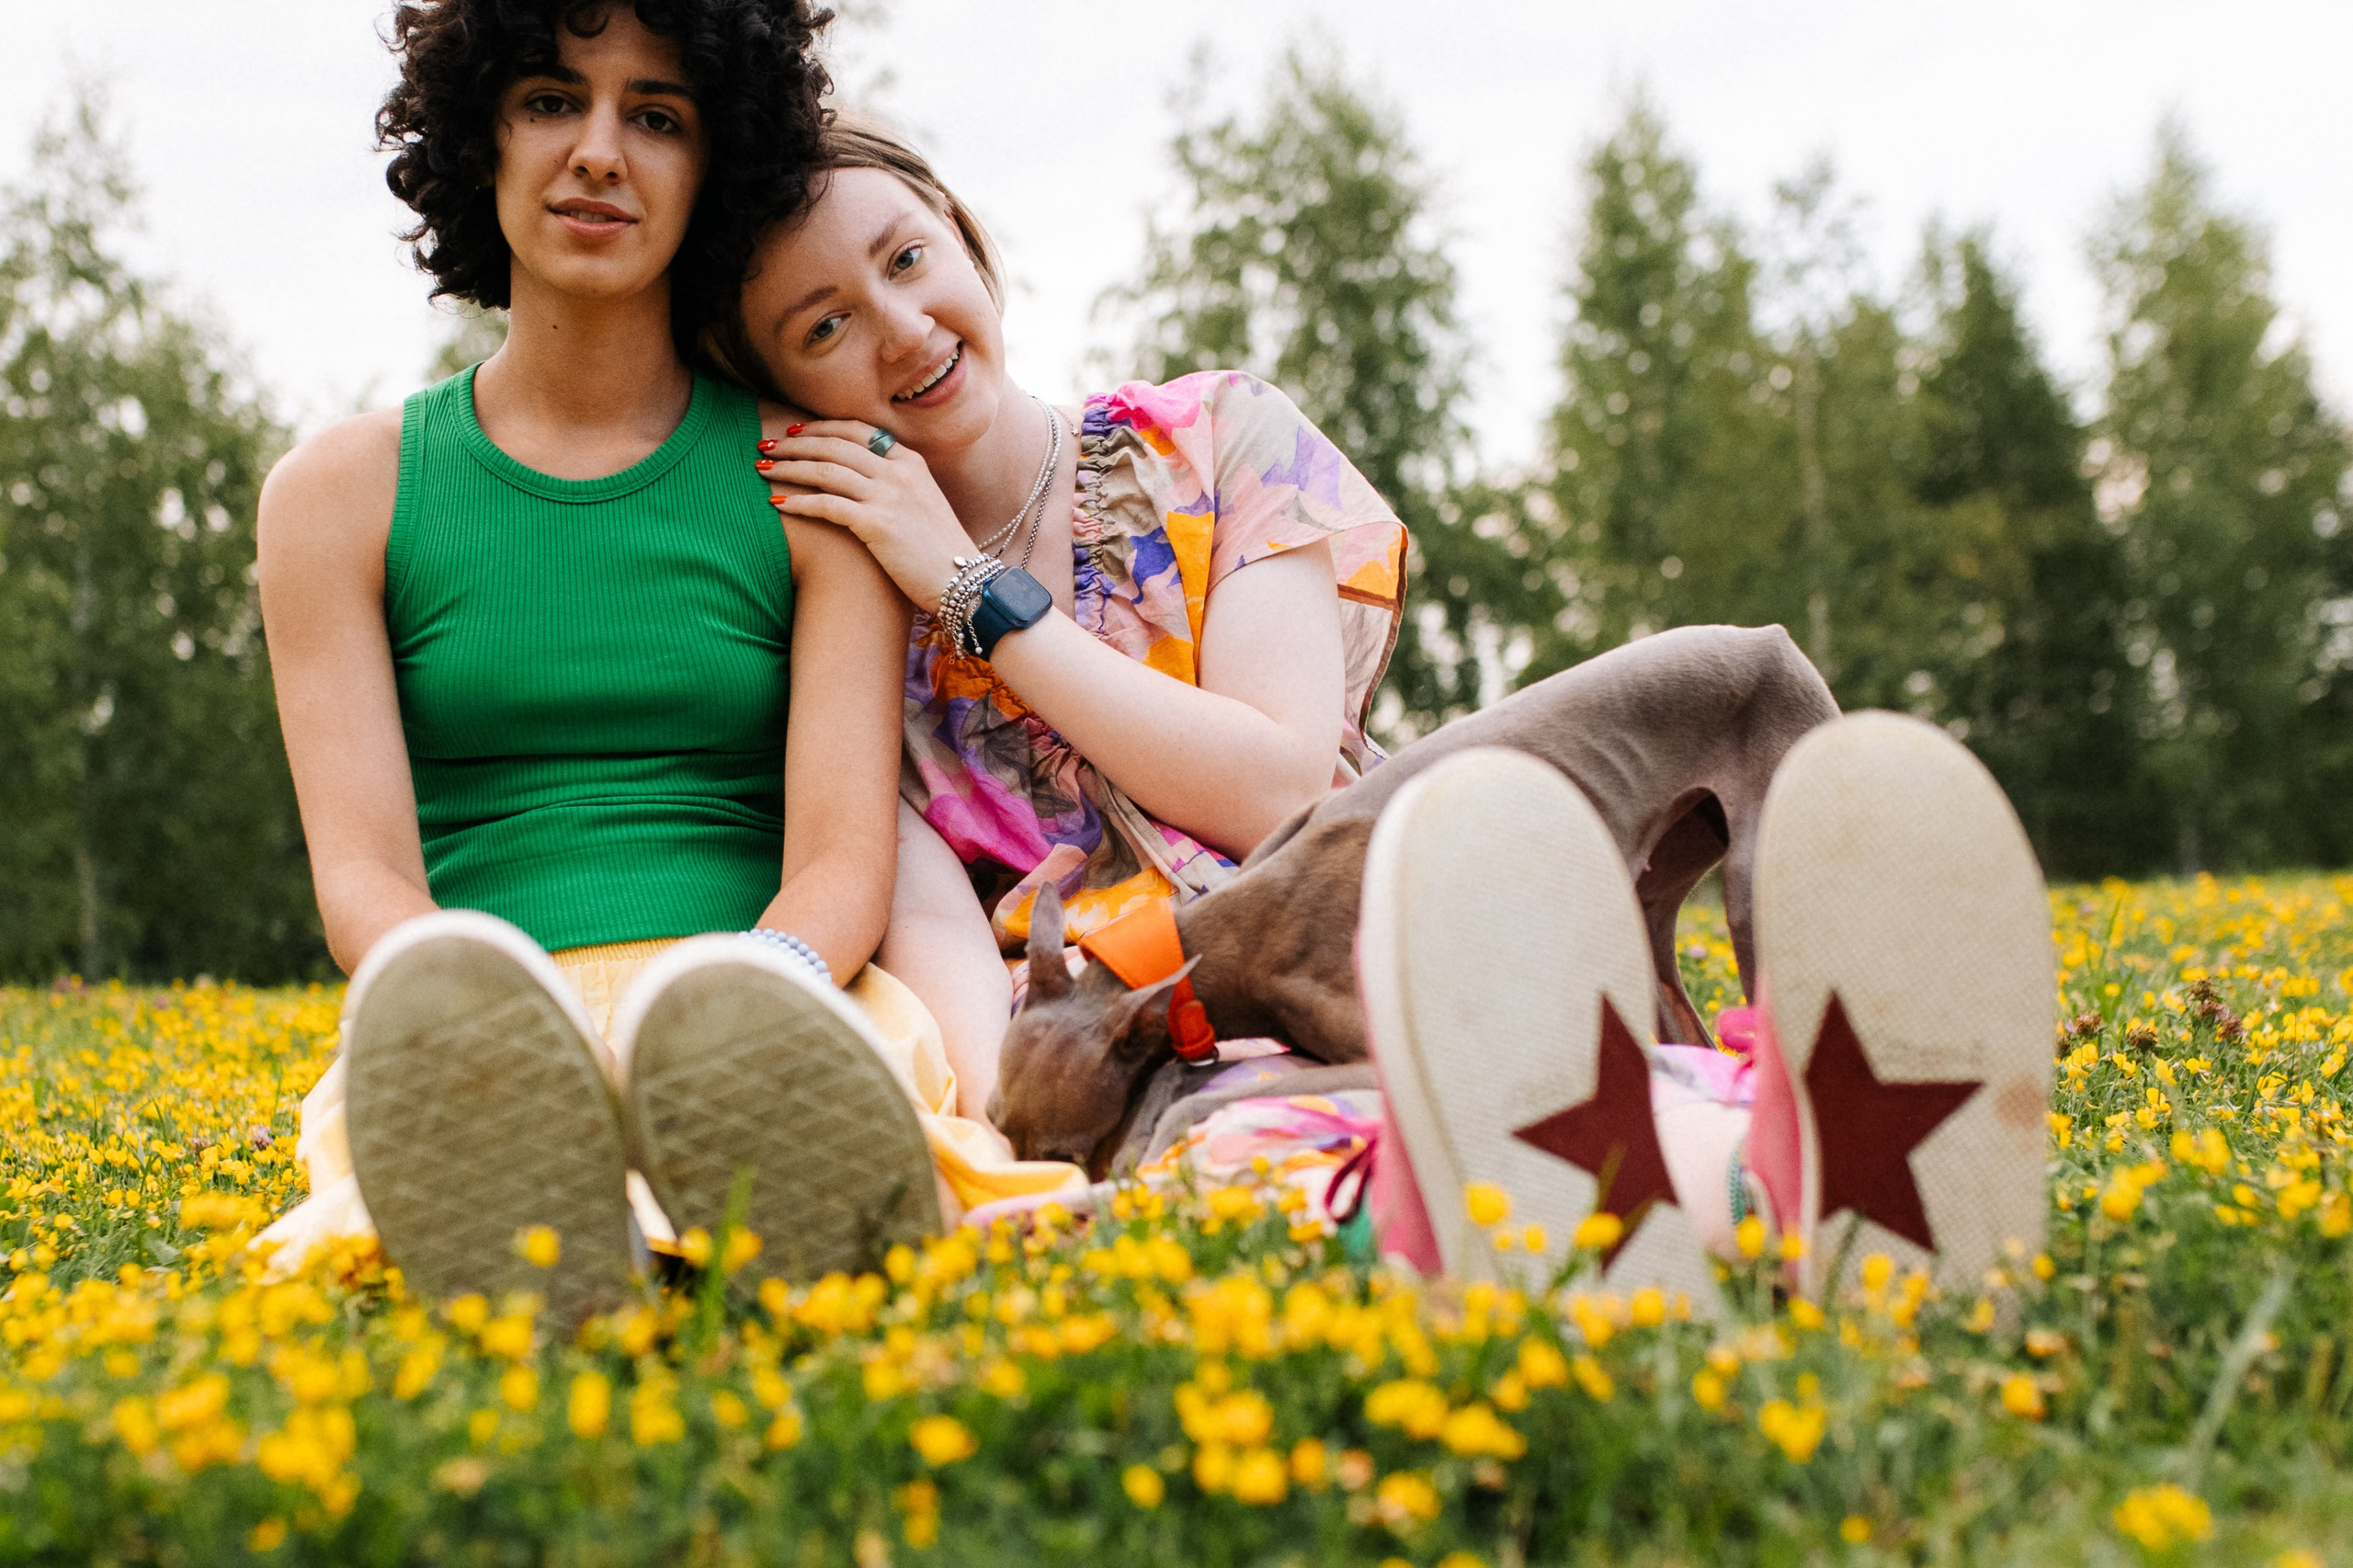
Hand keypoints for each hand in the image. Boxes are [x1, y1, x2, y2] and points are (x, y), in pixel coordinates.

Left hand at [756, 421, 967, 612]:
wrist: (964, 580)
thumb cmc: (941, 551)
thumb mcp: (924, 505)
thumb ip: (897, 487)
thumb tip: (863, 484)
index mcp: (911, 462)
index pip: (858, 431)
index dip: (822, 428)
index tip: (796, 431)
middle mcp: (899, 472)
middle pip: (835, 445)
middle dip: (795, 443)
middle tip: (767, 444)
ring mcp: (889, 496)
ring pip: (826, 470)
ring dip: (789, 467)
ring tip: (762, 467)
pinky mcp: (877, 524)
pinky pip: (827, 505)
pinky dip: (798, 501)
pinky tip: (776, 502)